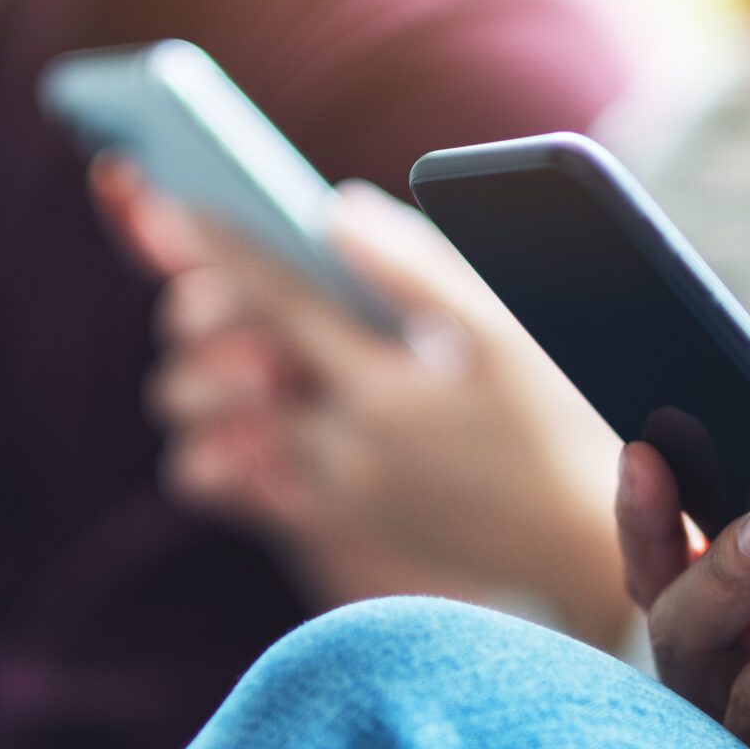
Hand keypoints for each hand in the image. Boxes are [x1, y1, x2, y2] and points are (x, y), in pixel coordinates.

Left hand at [91, 158, 634, 648]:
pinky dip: (223, 443)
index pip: (276, 300)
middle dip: (200, 315)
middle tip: (224, 288)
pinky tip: (265, 410)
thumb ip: (415, 270)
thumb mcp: (506, 339)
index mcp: (386, 389)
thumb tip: (334, 211)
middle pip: (216, 368)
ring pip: (206, 434)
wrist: (584, 544)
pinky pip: (231, 482)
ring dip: (205, 382)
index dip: (217, 247)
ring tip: (250, 349)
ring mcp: (331, 495)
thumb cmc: (560, 425)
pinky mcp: (334, 523)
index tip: (165, 204)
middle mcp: (344, 449)